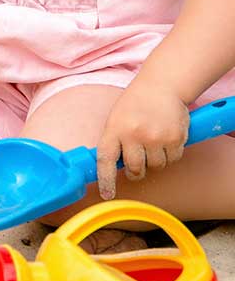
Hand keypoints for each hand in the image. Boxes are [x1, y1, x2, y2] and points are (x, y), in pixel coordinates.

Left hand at [96, 83, 189, 199]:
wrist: (163, 85)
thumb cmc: (135, 106)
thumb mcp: (115, 120)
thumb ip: (113, 143)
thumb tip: (112, 171)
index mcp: (114, 130)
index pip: (105, 161)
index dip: (106, 181)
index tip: (107, 194)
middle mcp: (134, 134)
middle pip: (135, 169)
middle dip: (137, 171)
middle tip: (139, 161)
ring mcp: (156, 137)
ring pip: (155, 166)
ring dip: (155, 161)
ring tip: (153, 142)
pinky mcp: (175, 137)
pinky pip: (173, 159)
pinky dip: (170, 154)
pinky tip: (166, 139)